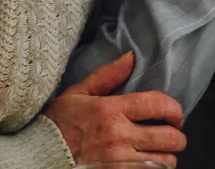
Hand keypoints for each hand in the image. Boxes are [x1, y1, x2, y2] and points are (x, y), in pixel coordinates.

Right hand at [43, 52, 186, 167]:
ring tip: (162, 152)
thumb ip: (107, 76)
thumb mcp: (78, 93)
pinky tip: (148, 164)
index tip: (175, 114)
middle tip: (173, 134)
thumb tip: (130, 56)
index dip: (174, 109)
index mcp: (111, 110)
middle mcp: (119, 137)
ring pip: (163, 162)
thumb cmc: (57, 124)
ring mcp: (118, 161)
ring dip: (167, 157)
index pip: (158, 105)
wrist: (37, 156)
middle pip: (168, 137)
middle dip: (177, 136)